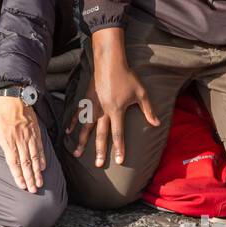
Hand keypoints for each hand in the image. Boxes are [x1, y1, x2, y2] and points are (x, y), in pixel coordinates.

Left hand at [0, 94, 46, 192]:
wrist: (14, 95)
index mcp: (7, 139)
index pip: (13, 161)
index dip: (18, 174)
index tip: (22, 185)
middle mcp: (20, 139)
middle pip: (26, 162)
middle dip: (30, 177)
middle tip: (33, 189)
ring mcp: (29, 136)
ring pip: (35, 157)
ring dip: (37, 171)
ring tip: (40, 183)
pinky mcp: (36, 131)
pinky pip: (40, 147)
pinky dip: (42, 158)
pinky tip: (43, 167)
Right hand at [67, 36, 158, 167]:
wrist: (110, 61)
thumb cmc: (127, 76)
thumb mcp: (141, 93)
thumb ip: (148, 110)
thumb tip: (156, 124)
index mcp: (117, 110)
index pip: (118, 134)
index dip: (119, 148)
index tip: (118, 161)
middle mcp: (103, 111)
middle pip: (101, 135)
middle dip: (100, 151)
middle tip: (98, 165)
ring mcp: (93, 105)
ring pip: (86, 127)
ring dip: (82, 141)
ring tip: (77, 153)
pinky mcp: (87, 99)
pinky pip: (79, 113)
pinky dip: (73, 122)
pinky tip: (69, 132)